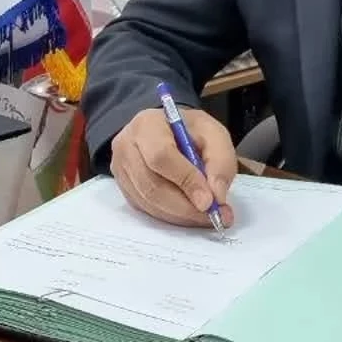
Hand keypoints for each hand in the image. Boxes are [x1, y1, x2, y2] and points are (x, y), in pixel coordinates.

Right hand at [109, 104, 236, 229]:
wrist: (169, 132)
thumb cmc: (190, 132)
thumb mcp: (214, 134)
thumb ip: (220, 161)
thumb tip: (216, 196)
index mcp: (147, 124)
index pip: (161, 156)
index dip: (185, 181)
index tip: (209, 201)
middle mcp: (126, 147)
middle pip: (152, 186)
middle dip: (186, 206)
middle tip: (213, 216)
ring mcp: (121, 170)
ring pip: (149, 203)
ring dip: (181, 215)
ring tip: (206, 216)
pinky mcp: (124, 189)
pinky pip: (146, 210)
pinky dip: (171, 217)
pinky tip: (189, 213)